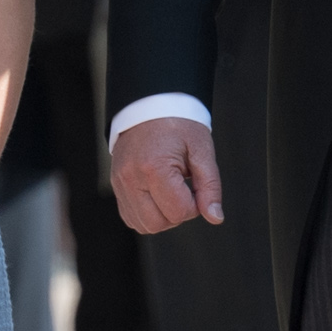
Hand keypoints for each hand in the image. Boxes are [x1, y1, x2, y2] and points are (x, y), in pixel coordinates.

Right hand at [112, 116, 221, 234]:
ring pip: (143, 225)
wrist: (150, 104)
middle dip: (178, 214)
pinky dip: (147, 214)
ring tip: (171, 190)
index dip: (195, 205)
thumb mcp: (202, 150)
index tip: (195, 184)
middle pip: (158, 224)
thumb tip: (215, 217)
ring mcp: (120, 183)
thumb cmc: (178, 124)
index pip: (178, 212)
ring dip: (162, 216)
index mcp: (154, 168)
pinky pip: (131, 217)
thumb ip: (210, 186)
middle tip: (185, 189)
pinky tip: (158, 195)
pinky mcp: (116, 185)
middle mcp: (131, 178)